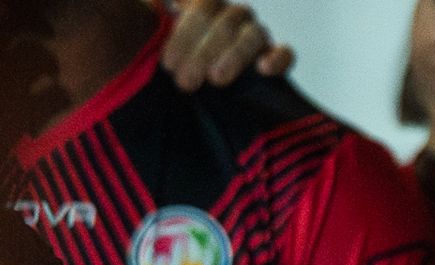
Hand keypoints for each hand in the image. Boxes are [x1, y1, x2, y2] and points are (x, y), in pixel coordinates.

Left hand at [163, 0, 295, 92]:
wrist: (198, 86)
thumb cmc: (174, 65)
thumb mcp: (158, 47)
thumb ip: (152, 25)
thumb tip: (149, 11)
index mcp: (204, 6)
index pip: (201, 7)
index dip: (185, 34)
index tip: (168, 64)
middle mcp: (232, 16)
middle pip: (226, 22)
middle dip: (203, 51)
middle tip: (185, 82)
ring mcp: (255, 35)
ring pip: (253, 34)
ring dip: (234, 55)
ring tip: (216, 80)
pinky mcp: (275, 58)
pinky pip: (286, 52)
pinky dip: (278, 58)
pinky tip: (264, 70)